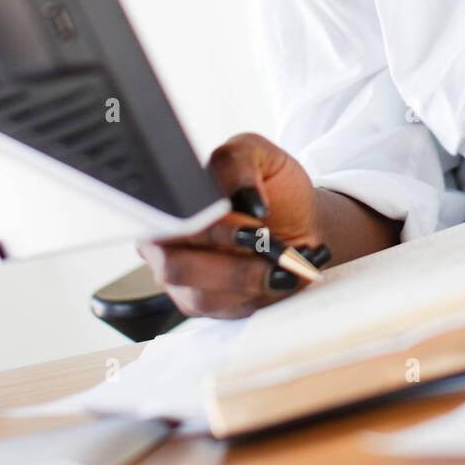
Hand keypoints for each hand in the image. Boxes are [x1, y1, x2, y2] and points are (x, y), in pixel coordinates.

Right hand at [137, 133, 322, 319]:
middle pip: (177, 266)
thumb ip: (238, 163)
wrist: (300, 219)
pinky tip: (282, 278)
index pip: (169, 222)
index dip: (208, 228)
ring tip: (285, 264)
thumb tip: (241, 198)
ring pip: (200, 294)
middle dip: (232, 261)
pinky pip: (221, 311)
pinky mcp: (203, 305)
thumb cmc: (273, 186)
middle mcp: (164, 243)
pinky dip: (257, 296)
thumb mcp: (258, 153)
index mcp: (167, 203)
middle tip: (273, 247)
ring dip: (249, 281)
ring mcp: (180, 279)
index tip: (252, 223)